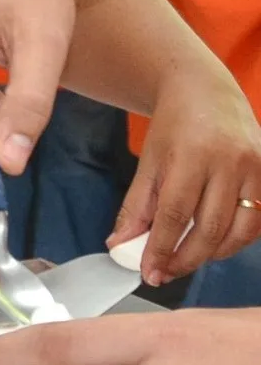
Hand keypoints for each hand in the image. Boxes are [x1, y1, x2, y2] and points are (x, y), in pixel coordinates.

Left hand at [110, 58, 260, 281]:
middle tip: (165, 273)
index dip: (161, 249)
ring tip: (188, 259)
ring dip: (212, 255)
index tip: (148, 273)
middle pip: (210, 228)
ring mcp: (256, 167)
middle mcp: (230, 161)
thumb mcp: (149, 161)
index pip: (175, 214)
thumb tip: (119, 246)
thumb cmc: (174, 127)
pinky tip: (215, 243)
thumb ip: (136, 206)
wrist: (205, 91)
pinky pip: (258, 222)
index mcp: (193, 153)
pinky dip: (236, 240)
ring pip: (240, 232)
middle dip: (186, 259)